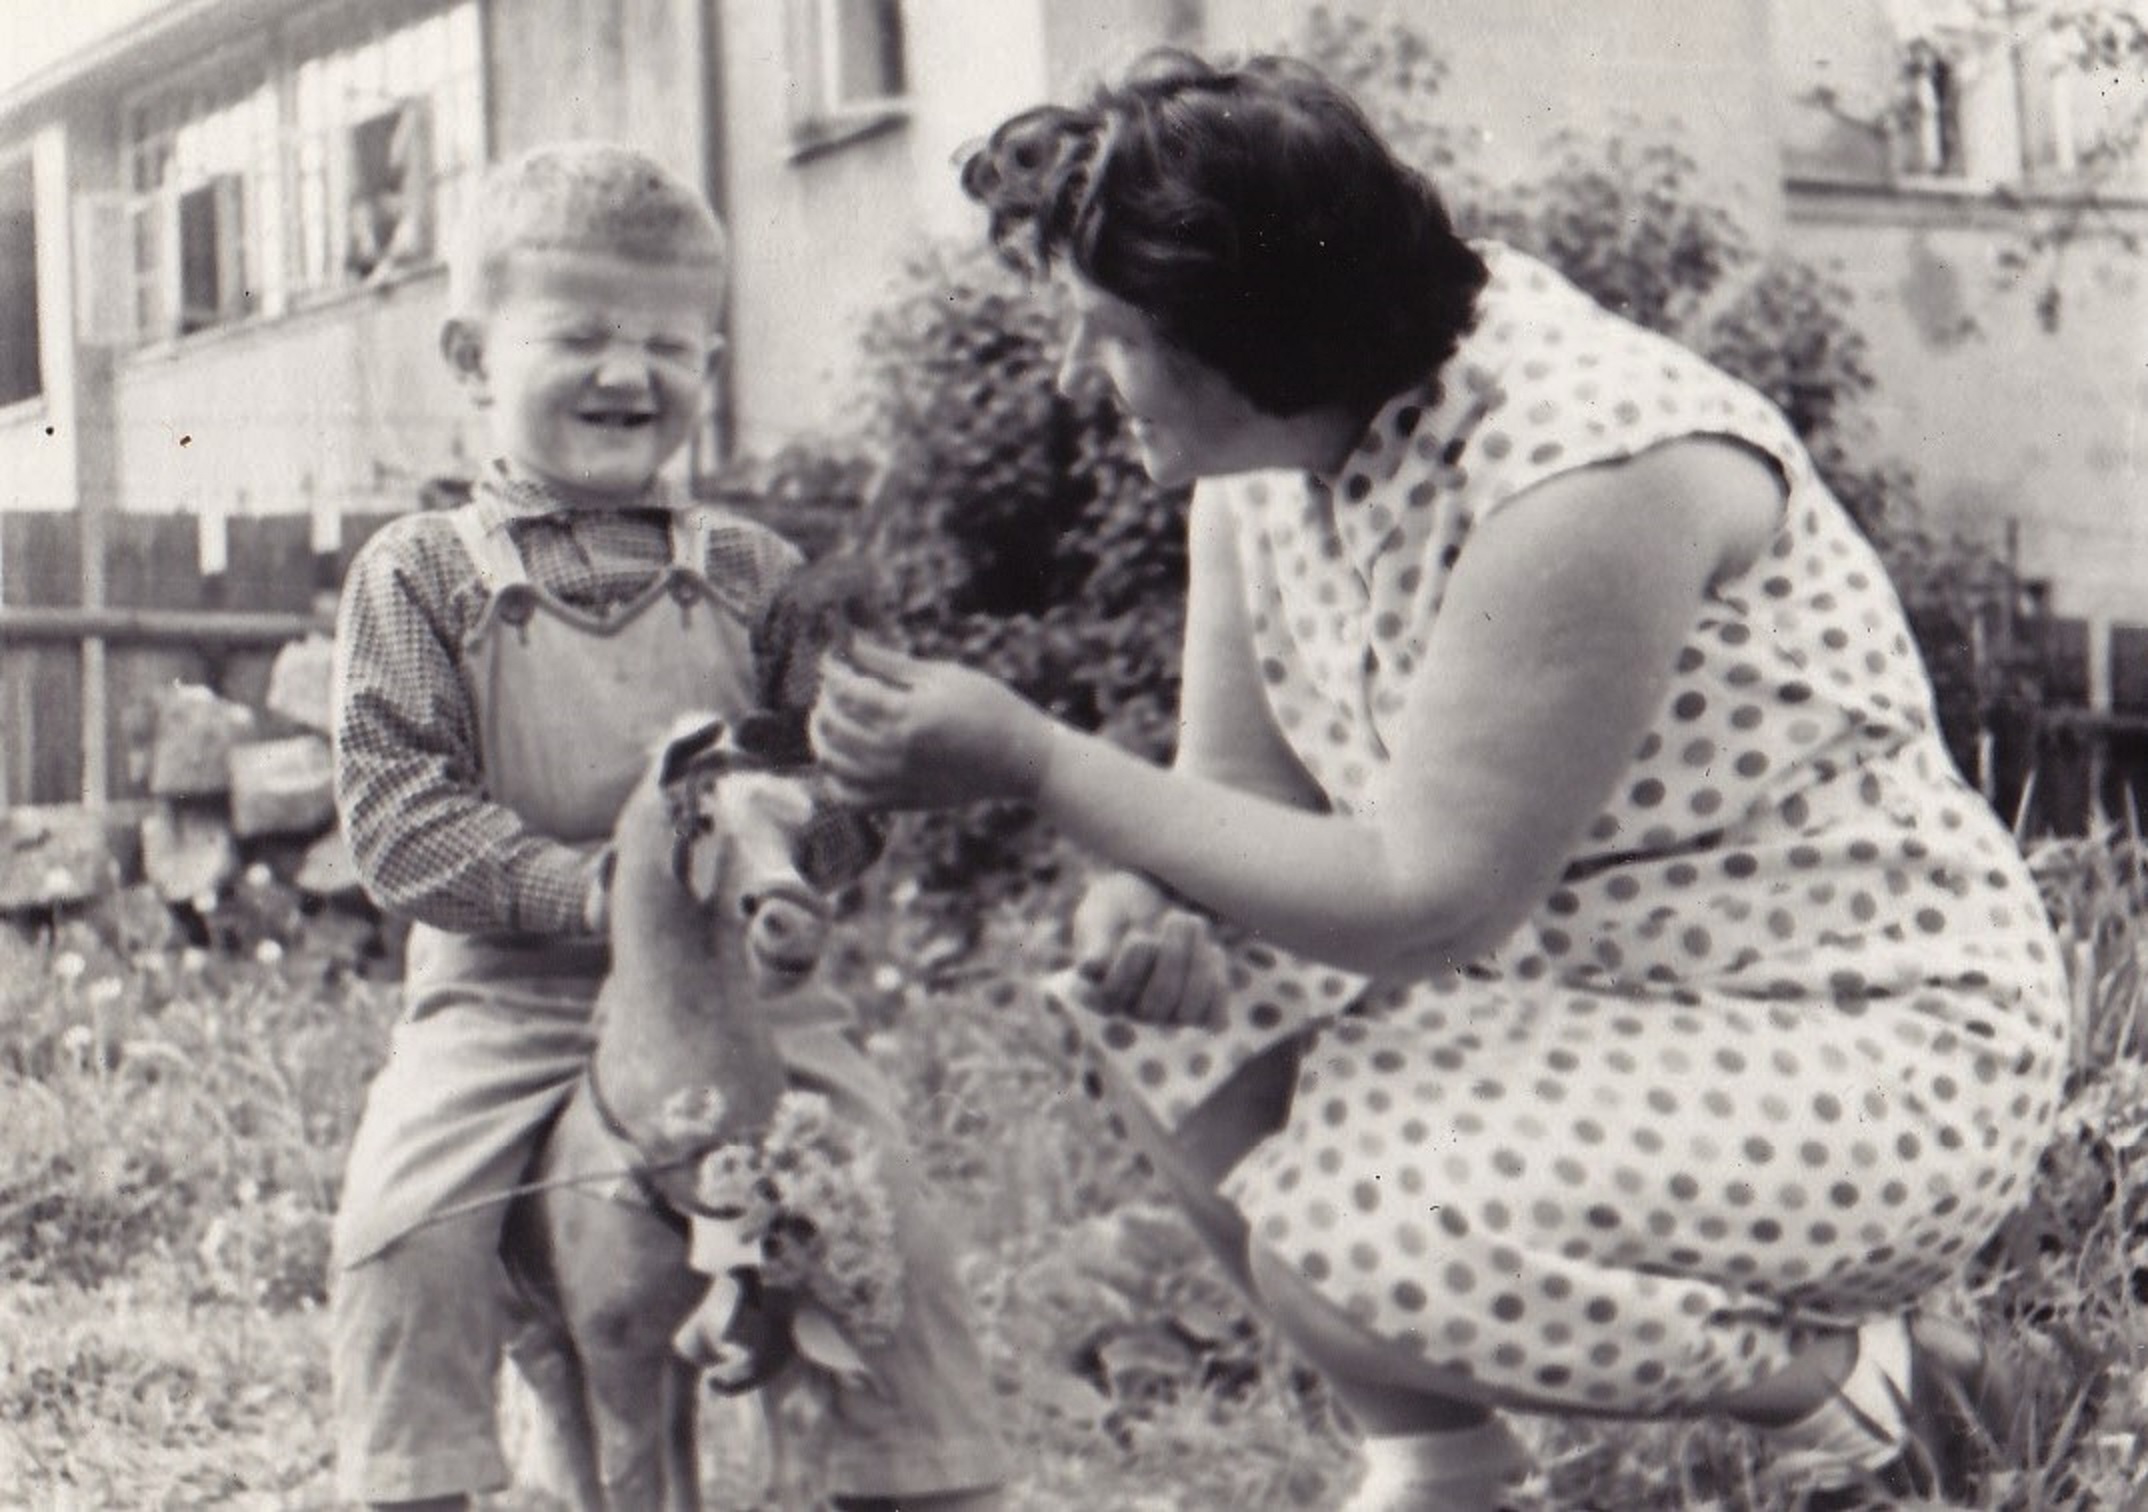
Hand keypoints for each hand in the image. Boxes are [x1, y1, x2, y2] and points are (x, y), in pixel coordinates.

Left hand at [810, 639, 1054, 809]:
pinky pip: (849, 797)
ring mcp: (896, 782)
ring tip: (828, 718)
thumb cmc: (990, 707)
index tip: (832, 658)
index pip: (848, 690)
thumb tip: (850, 644)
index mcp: (908, 715)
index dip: (833, 670)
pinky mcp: (902, 802)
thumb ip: (891, 664)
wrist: (1022, 761)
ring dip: (821, 736)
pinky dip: (832, 778)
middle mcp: (896, 752)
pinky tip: (837, 759)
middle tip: (833, 686)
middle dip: (825, 700)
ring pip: (833, 762)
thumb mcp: (943, 675)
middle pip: (834, 725)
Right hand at [1068, 870, 1225, 1026]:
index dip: (1133, 968)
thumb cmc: (1119, 907)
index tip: (1139, 936)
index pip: (1114, 996)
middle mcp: (1131, 1011)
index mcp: (1097, 994)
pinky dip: (1218, 985)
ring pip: (1187, 1012)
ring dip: (1198, 965)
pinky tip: (1212, 950)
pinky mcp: (1197, 1010)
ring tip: (1195, 924)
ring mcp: (1166, 1015)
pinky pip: (1213, 1018)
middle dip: (1172, 955)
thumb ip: (1095, 938)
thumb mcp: (1100, 914)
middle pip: (1157, 1003)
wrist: (1150, 897)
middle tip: (1177, 917)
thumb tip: (1090, 967)